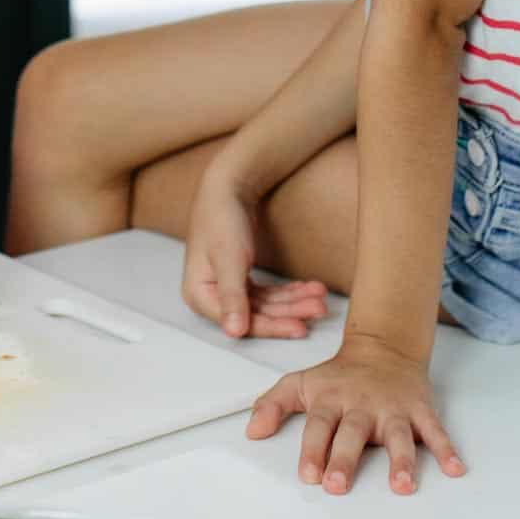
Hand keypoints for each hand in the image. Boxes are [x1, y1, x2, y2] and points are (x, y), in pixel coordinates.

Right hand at [182, 163, 328, 338]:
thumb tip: (233, 332)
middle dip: (291, 311)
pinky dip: (288, 292)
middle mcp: (211, 295)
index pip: (241, 321)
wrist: (228, 186)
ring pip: (266, 304)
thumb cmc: (222, 218)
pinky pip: (267, 293)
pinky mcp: (240, 279)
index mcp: (199, 295)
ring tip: (320, 296)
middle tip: (320, 307)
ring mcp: (227, 288)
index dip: (272, 326)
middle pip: (257, 314)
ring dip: (294, 301)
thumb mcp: (228, 258)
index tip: (300, 327)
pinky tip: (307, 288)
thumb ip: (232, 296)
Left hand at [246, 332, 464, 494]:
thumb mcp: (300, 383)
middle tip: (338, 485)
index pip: (319, 424)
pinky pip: (434, 429)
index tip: (308, 474)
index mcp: (332, 400)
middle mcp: (362, 405)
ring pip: (397, 434)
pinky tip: (455, 468)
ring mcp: (392, 408)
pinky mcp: (418, 409)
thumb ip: (273, 405)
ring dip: (401, 459)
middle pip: (353, 432)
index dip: (312, 449)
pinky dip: (446, 448)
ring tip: (402, 485)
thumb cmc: (338, 376)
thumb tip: (250, 430)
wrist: (382, 347)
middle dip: (345, 458)